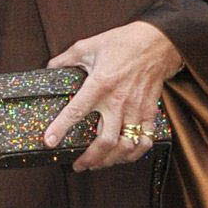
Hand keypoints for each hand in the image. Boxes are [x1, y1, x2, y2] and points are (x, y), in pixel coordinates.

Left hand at [43, 21, 181, 172]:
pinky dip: (134, 153)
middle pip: (105, 141)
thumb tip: (50, 67)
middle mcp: (118, 101)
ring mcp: (136, 109)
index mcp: (100, 84)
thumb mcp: (89, 45)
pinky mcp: (149, 111)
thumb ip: (66, 59)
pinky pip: (145, 140)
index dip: (60, 128)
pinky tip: (123, 156)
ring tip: (98, 164)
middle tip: (78, 165)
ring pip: (125, 146)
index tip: (49, 141)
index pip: (76, 111)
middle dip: (90, 158)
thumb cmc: (123, 42)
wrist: (157, 42)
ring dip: (111, 160)